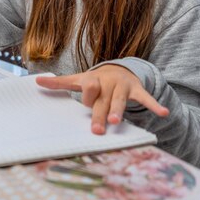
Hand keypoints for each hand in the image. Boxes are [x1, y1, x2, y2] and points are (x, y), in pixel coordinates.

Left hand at [35, 64, 168, 134]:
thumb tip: (36, 82)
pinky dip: (154, 105)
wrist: (119, 70)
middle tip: (96, 130)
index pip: (87, 87)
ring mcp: (122, 86)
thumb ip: (59, 82)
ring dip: (118, 111)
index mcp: (91, 80)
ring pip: (119, 101)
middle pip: (101, 100)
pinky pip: (145, 98)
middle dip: (99, 114)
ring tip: (116, 122)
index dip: (87, 95)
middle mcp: (106, 83)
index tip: (86, 102)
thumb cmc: (94, 81)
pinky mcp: (136, 90)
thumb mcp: (78, 80)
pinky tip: (163, 113)